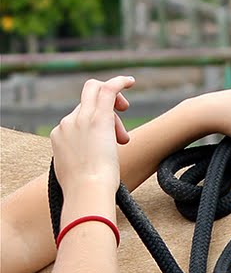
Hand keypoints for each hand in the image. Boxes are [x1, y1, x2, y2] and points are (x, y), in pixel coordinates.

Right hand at [50, 76, 134, 196]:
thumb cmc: (85, 191)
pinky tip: (131, 81)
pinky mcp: (99, 118)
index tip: (107, 141)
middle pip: (87, 105)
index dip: (94, 126)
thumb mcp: (74, 173)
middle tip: (120, 136)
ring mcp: (81, 118)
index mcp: (59, 136)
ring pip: (99, 99)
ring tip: (123, 140)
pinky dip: (119, 82)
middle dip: (106, 115)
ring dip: (115, 117)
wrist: (87, 191)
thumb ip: (77, 160)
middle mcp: (67, 124)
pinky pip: (108, 89)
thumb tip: (86, 160)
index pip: (78, 119)